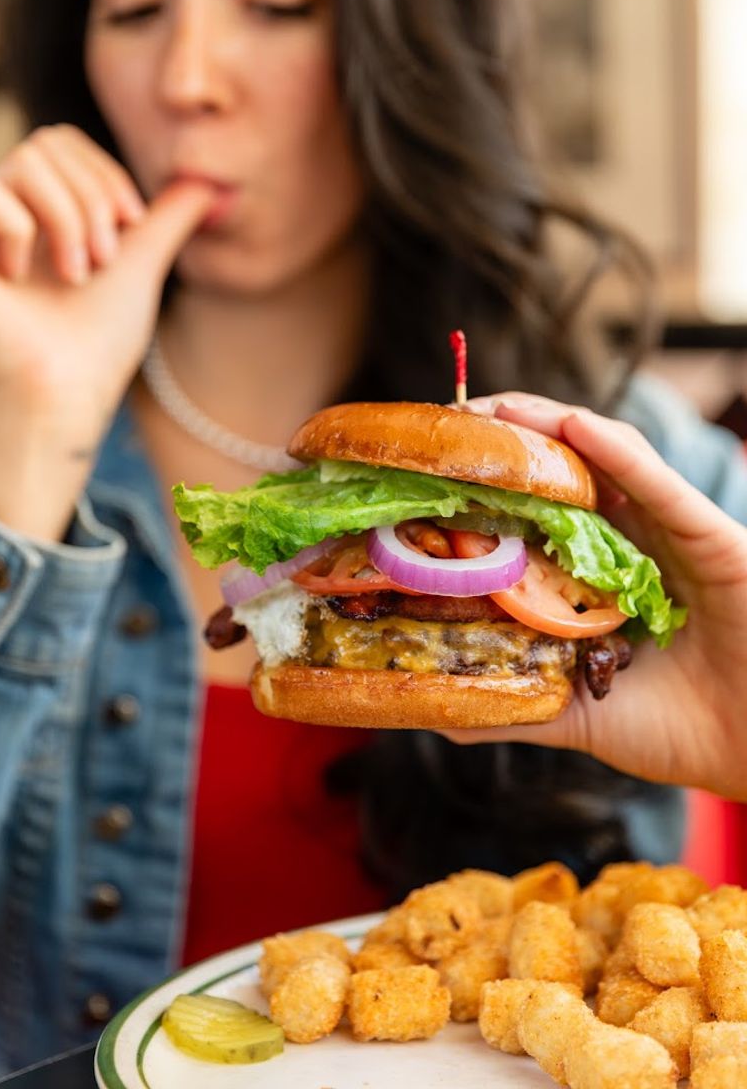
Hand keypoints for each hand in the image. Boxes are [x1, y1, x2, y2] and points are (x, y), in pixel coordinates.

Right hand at [0, 125, 216, 537]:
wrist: (67, 390)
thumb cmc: (100, 339)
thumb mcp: (142, 261)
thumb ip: (168, 216)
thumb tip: (208, 181)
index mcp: (39, 208)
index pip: (64, 142)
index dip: (105, 174)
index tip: (131, 225)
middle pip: (45, 141)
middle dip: (91, 199)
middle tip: (102, 259)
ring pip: (23, 161)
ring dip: (67, 218)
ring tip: (74, 274)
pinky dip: (19, 232)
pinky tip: (17, 279)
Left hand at [442, 392, 746, 803]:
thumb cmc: (680, 730)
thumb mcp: (576, 715)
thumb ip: (514, 705)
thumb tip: (437, 713)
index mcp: (598, 574)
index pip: (535, 512)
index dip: (485, 486)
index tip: (428, 471)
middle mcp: (631, 543)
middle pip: (562, 474)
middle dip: (506, 443)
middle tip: (448, 425)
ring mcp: (671, 535)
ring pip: (606, 461)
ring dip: (549, 426)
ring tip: (495, 408)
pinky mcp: (712, 540)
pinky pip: (661, 488)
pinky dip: (617, 452)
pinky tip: (573, 424)